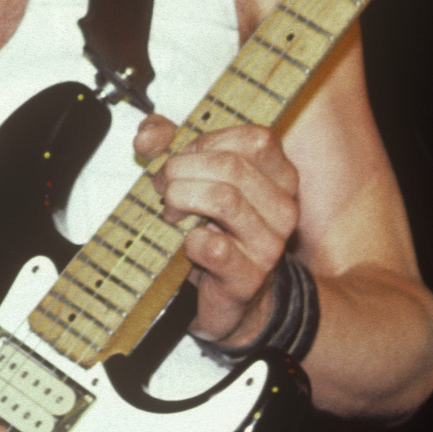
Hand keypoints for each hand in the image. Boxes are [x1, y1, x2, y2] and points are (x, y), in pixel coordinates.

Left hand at [135, 116, 300, 348]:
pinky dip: (189, 240)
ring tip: (171, 213)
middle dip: (182, 170)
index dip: (207, 143)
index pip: (254, 139)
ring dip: (182, 200)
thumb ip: (171, 146)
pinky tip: (187, 244)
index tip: (182, 158)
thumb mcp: (195, 179)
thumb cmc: (216, 231)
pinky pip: (213, 246)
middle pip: (231, 166)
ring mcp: (271, 244)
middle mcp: (284, 207)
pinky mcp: (250, 276)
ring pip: (225, 199)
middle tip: (163, 187)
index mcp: (280, 176)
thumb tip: (148, 135)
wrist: (231, 296)